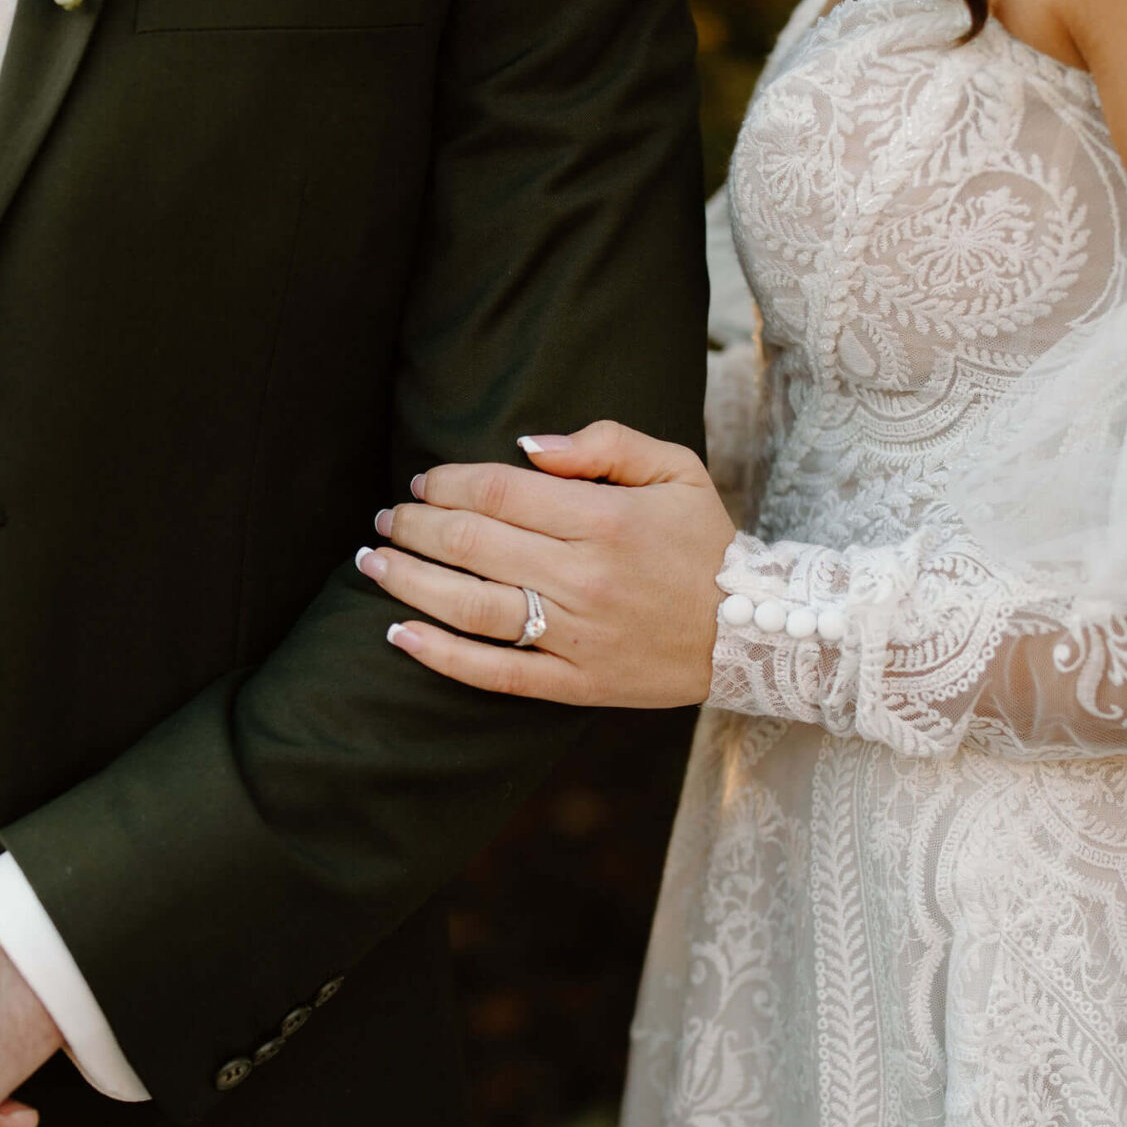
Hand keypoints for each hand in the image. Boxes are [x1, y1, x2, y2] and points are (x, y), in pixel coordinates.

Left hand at [358, 422, 735, 707]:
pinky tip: (399, 635)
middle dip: (414, 527)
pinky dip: (439, 655)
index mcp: (604, 519)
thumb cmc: (706, 543)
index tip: (422, 483)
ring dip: (409, 582)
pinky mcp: (574, 683)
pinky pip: (493, 671)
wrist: (754, 631)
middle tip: (385, 519)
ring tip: (373, 564)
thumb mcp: (676, 468)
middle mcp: (583, 576)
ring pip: (469, 606)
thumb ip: (603, 444)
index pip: (498, 493)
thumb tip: (524, 447)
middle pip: (472, 544)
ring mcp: (576, 634)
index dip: (447, 483)